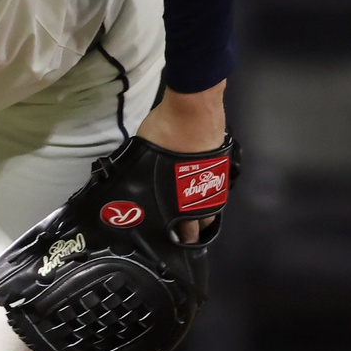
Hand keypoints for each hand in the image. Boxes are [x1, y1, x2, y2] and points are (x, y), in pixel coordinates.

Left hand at [136, 80, 226, 242]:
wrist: (192, 108)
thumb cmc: (164, 132)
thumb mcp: (144, 156)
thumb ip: (142, 173)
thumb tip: (130, 182)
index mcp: (181, 197)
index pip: (185, 227)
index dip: (181, 236)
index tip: (174, 241)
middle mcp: (202, 193)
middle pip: (203, 221)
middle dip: (196, 230)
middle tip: (187, 236)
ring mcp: (214, 178)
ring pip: (212, 204)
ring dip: (205, 212)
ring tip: (196, 218)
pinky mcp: (220, 162)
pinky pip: (214, 184)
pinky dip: (209, 190)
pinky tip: (202, 190)